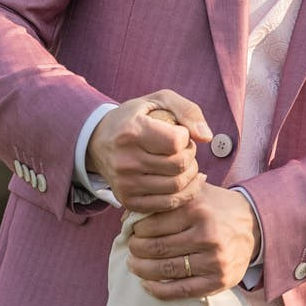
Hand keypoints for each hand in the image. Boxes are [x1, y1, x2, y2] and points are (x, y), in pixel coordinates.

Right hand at [88, 90, 211, 213]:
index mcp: (132, 132)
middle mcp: (125, 160)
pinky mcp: (128, 200)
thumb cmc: (136, 117)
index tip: (179, 133)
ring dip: (190, 173)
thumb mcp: (160, 101)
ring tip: (182, 162)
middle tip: (184, 149)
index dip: (186, 137)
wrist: (98, 141)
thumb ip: (188, 111)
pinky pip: (168, 204)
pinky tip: (186, 180)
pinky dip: (185, 193)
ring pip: (177, 186)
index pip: (175, 142)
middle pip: (179, 165)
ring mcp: (125, 184)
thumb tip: (206, 137)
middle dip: (190, 155)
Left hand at [125, 184, 259, 298]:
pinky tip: (147, 285)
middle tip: (133, 249)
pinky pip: (180, 290)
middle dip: (136, 250)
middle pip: (156, 248)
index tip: (134, 232)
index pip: (151, 225)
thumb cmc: (217, 209)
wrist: (255, 225)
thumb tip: (127, 216)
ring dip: (142, 270)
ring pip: (165, 270)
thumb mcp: (196, 194)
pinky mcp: (219, 280)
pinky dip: (158, 290)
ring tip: (135, 265)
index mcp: (198, 210)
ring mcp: (214, 259)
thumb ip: (166, 200)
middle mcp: (207, 234)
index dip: (136, 230)